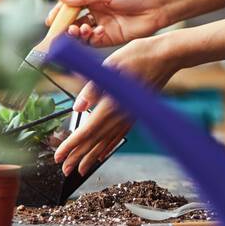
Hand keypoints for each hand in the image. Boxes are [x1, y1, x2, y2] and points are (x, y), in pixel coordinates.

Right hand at [47, 0, 170, 47]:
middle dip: (64, 27)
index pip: (70, 6)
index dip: (59, 13)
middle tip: (59, 31)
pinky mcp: (108, 38)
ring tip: (78, 30)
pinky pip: (93, 41)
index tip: (51, 20)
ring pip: (80, 33)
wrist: (157, 7)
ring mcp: (101, 26)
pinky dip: (90, 38)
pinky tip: (97, 31)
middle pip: (72, 22)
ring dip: (75, 33)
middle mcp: (95, 13)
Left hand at [53, 34, 179, 175]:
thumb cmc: (139, 56)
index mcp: (111, 104)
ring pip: (106, 143)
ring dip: (92, 157)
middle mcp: (120, 115)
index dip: (71, 146)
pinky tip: (103, 154)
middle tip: (64, 169)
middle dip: (78, 157)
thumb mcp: (110, 65)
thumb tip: (77, 107)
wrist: (166, 57)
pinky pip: (119, 136)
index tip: (58, 156)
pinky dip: (109, 147)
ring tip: (80, 169)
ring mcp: (129, 116)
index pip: (86, 131)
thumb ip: (92, 88)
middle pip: (95, 142)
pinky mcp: (136, 113)